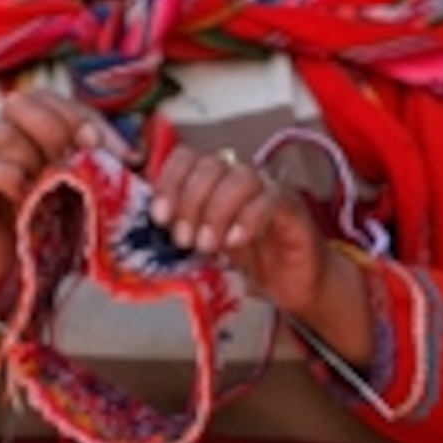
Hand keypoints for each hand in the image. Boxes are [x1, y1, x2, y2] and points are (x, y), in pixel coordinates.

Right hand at [0, 90, 114, 363]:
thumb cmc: (29, 226)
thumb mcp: (65, 191)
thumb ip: (86, 167)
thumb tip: (134, 159)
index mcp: (19, 125)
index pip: (53, 101)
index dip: (88, 119)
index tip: (122, 154)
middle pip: (26, 104)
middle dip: (63, 129)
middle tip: (87, 160)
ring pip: (6, 134)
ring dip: (38, 158)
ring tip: (54, 186)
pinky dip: (13, 180)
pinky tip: (28, 198)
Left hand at [150, 142, 371, 367]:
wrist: (293, 286)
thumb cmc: (249, 263)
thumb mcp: (204, 247)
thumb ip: (181, 230)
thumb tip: (149, 227)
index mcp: (214, 182)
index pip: (187, 157)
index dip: (169, 181)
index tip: (160, 217)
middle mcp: (240, 177)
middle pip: (210, 164)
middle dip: (190, 202)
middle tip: (184, 239)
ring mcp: (267, 189)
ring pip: (239, 176)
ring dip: (216, 210)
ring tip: (208, 245)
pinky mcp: (291, 207)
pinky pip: (269, 198)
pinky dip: (247, 218)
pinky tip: (236, 242)